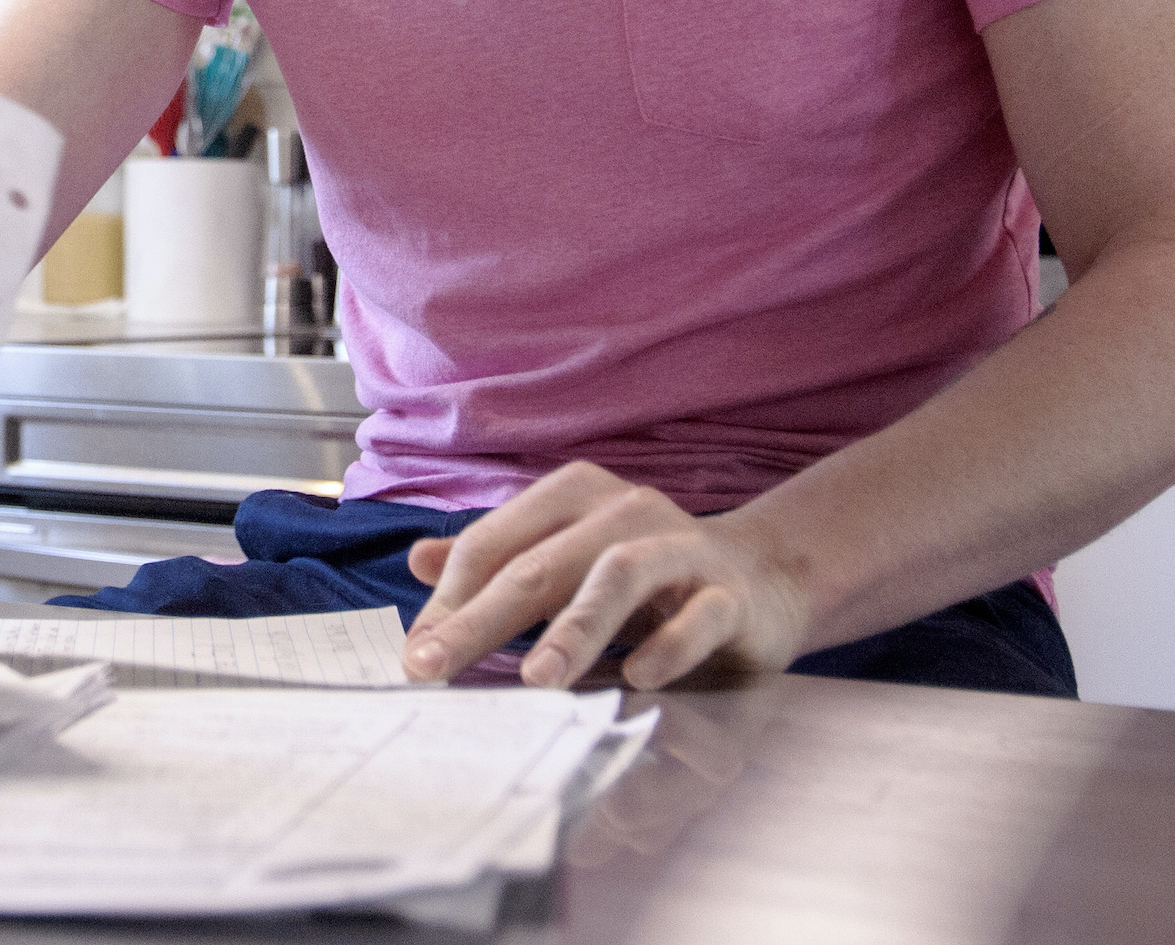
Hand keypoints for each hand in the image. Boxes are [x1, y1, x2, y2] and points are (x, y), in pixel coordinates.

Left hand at [400, 462, 811, 689]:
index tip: (417, 655)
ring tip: (536, 677)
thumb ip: (499, 560)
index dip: (450, 599)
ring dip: (575, 628)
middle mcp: (624, 511)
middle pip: (541, 564)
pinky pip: (699, 616)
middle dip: (482, 618)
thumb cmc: (644, 576)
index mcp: (573, 497)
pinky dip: (669, 645)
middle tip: (437, 666)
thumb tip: (418, 561)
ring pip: (619, 577)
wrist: (757, 579)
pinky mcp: (730, 593)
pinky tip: (640, 677)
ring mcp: (681, 548)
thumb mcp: (565, 560)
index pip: (496, 544)